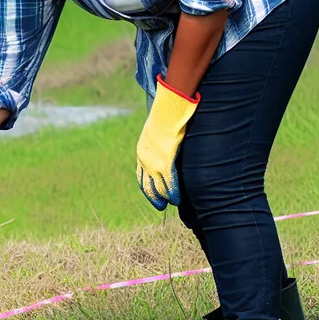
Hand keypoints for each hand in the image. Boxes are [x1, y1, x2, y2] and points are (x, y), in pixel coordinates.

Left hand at [136, 75, 198, 209]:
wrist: (166, 113)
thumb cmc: (164, 119)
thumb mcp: (156, 132)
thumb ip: (160, 142)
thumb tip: (166, 143)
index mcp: (141, 153)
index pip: (141, 176)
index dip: (147, 187)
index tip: (153, 195)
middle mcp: (145, 161)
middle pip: (147, 185)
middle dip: (154, 197)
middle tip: (160, 206)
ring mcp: (154, 163)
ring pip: (159, 187)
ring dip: (166, 197)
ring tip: (172, 203)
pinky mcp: (165, 163)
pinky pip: (170, 183)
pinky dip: (174, 193)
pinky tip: (177, 199)